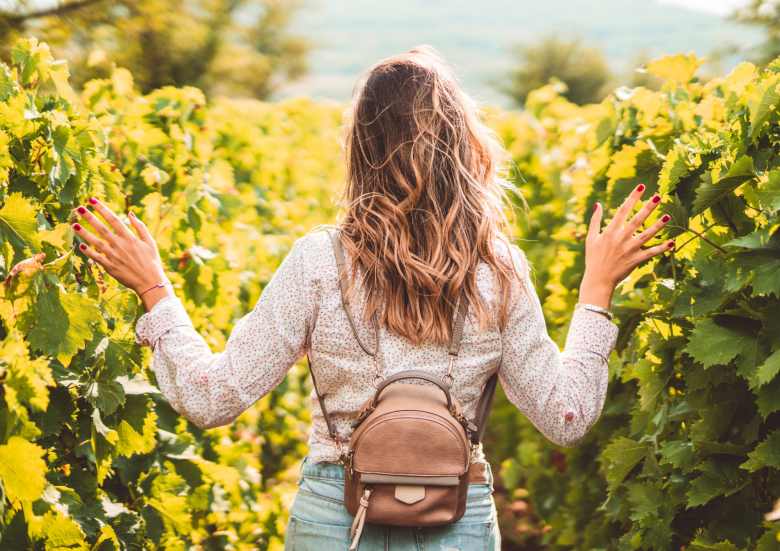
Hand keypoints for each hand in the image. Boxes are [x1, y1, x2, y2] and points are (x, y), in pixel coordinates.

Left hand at [72, 198, 174, 310]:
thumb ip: (140, 227)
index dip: (102, 209)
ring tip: (74, 225)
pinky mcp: (111, 268)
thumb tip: (130, 213)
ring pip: (97, 243)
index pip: (114, 219)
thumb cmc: (152, 261)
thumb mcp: (150, 242)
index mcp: (130, 238)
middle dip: (90, 218)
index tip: (92, 200)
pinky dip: (89, 252)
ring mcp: (115, 257)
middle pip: (102, 229)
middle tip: (79, 208)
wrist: (151, 282)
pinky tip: (81, 245)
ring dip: (85, 233)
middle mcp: (121, 246)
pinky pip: (97, 258)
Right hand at [579, 185, 672, 310]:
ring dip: (657, 226)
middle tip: (658, 196)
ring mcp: (629, 250)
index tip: (641, 186)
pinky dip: (661, 249)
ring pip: (646, 235)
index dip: (632, 198)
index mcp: (610, 231)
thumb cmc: (593, 258)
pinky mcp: (635, 260)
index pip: (623, 210)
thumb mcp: (591, 238)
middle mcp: (620, 238)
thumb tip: (597, 204)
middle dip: (647, 208)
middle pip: (637, 220)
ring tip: (667, 217)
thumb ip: (595, 221)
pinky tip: (672, 243)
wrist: (597, 280)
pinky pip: (650, 253)